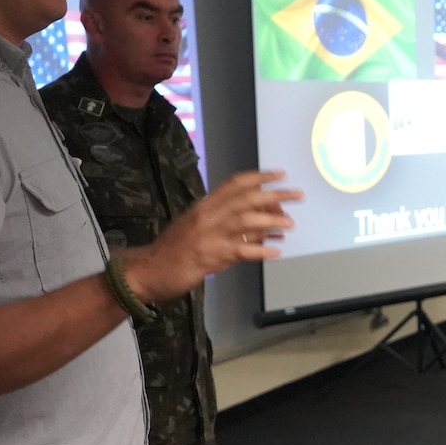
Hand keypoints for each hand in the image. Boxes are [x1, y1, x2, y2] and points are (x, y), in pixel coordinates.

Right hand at [127, 170, 300, 302]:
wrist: (147, 270)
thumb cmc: (175, 251)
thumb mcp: (202, 231)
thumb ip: (232, 228)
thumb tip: (266, 226)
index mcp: (204, 206)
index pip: (235, 184)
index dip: (260, 177)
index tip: (280, 174)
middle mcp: (207, 215)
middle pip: (245, 198)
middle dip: (274, 195)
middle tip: (297, 195)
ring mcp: (208, 235)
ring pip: (244, 220)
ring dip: (271, 220)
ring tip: (290, 224)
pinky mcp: (209, 256)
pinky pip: (240, 251)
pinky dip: (259, 250)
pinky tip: (275, 252)